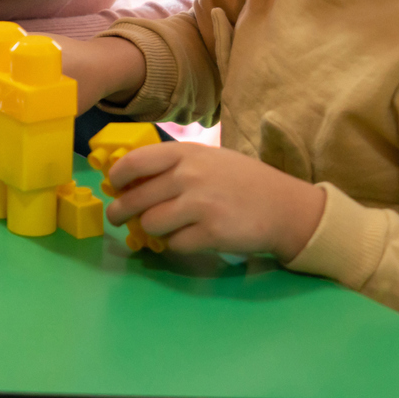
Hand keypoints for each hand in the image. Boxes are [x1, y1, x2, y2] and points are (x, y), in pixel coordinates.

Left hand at [105, 142, 326, 260]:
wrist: (285, 207)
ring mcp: (200, 205)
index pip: (134, 161)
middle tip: (119, 218)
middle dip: (121, 212)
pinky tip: (189, 237)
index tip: (114, 186)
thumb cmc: (243, 181)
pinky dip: (177, 244)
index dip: (117, 177)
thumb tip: (131, 181)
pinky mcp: (210, 233)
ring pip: (150, 223)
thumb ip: (173, 166)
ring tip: (163, 228)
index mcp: (186, 153)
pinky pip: (174, 244)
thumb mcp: (208, 160)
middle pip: (136, 198)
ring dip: (152, 230)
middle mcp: (189, 176)